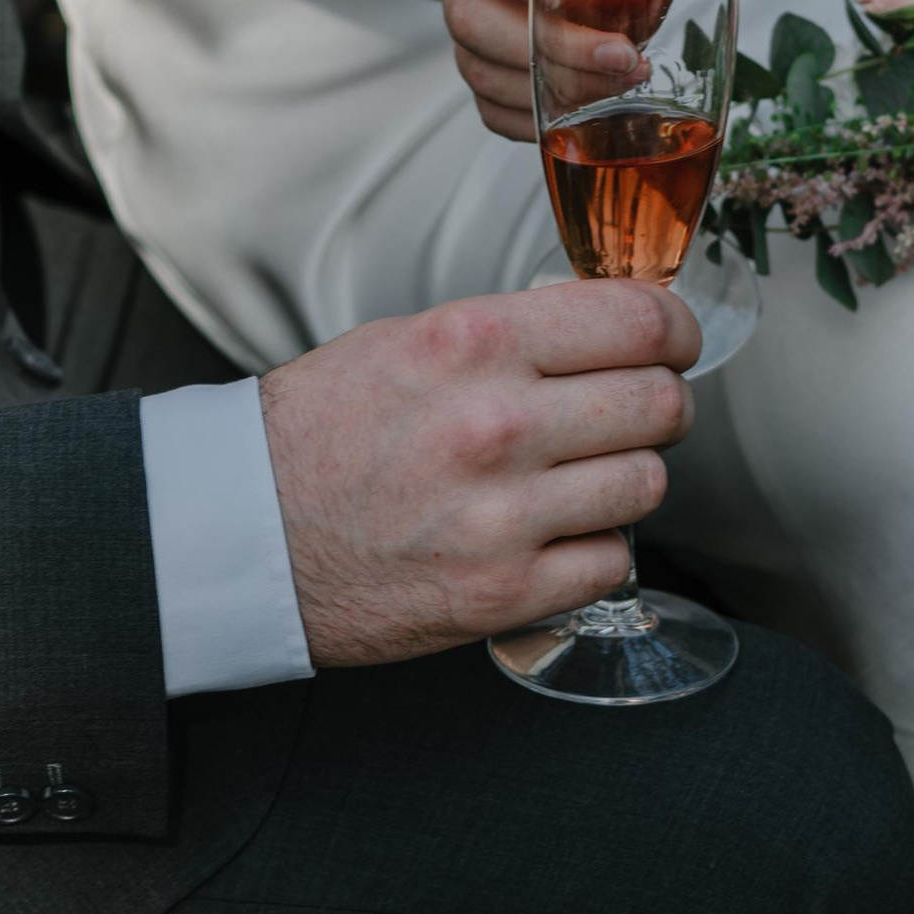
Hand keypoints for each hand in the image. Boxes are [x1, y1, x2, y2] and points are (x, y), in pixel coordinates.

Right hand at [260, 285, 699, 665]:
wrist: (241, 536)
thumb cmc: (317, 435)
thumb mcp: (407, 342)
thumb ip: (512, 333)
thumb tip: (610, 326)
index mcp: (474, 345)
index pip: (639, 320)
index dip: (673, 330)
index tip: (670, 342)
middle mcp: (498, 426)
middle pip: (659, 403)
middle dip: (658, 404)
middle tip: (632, 412)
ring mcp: (505, 517)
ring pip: (647, 484)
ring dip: (625, 479)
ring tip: (577, 478)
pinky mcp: (504, 594)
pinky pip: (612, 561)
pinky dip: (592, 550)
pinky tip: (548, 535)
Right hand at [435, 0, 637, 144]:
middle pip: (475, 16)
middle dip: (551, 46)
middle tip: (621, 56)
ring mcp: (460, 18)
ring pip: (479, 65)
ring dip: (548, 89)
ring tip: (618, 87)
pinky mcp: (472, 60)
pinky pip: (485, 104)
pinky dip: (529, 122)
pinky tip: (575, 122)